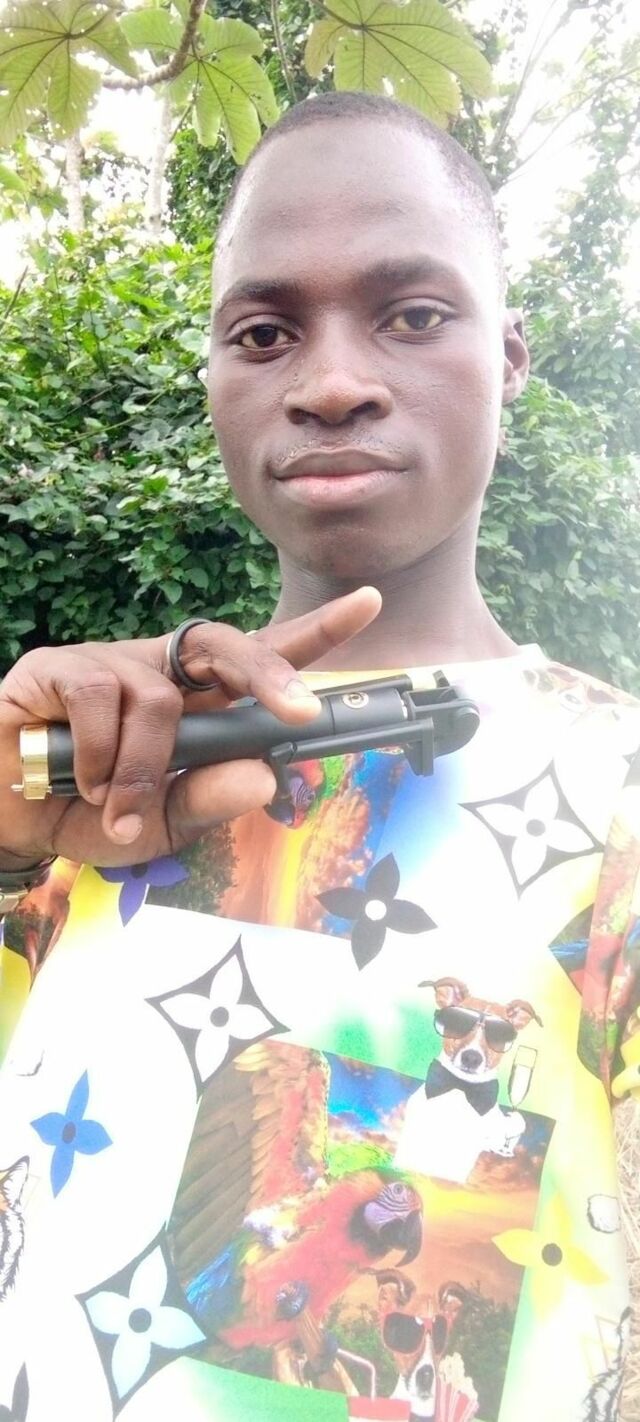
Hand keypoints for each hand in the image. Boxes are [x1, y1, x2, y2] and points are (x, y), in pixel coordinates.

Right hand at [0, 588, 380, 867]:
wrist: (9, 821)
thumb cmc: (91, 815)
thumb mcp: (162, 827)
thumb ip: (208, 804)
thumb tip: (265, 779)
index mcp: (196, 704)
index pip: (261, 658)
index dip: (314, 632)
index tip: (369, 601)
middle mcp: (159, 671)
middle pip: (225, 643)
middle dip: (268, 673)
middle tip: (298, 712)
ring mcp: (109, 662)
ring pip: (159, 697)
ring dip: (143, 768)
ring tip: (114, 805)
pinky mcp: (58, 666)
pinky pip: (101, 697)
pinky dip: (99, 753)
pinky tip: (77, 777)